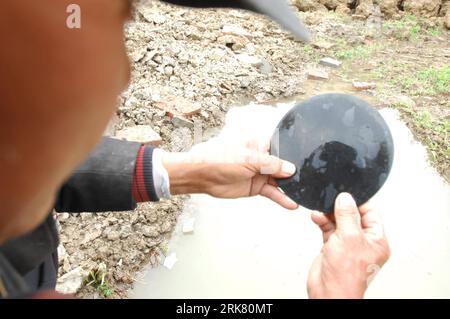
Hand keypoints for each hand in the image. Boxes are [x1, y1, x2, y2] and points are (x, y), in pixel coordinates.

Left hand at [161, 137, 297, 209]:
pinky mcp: (256, 186)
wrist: (203, 176)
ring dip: (291, 187)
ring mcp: (260, 172)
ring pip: (280, 180)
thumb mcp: (249, 159)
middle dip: (296, 172)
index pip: (283, 147)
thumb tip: (291, 169)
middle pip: (284, 165)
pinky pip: (272, 192)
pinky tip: (292, 204)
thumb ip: (272, 164)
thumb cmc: (220, 159)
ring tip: (305, 193)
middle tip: (312, 179)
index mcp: (261, 144)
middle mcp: (263, 158)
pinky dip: (281, 198)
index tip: (310, 158)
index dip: (295, 152)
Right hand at [307, 193, 389, 298]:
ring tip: (321, 208)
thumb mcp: (349, 237)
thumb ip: (347, 215)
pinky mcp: (332, 247)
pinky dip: (322, 221)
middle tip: (331, 199)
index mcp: (377, 240)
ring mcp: (347, 245)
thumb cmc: (346, 275)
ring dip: (328, 213)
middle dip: (341, 207)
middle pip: (353, 216)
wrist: (328, 292)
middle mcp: (363, 242)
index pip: (371, 213)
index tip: (347, 192)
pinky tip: (316, 216)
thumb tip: (346, 198)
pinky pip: (328, 229)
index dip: (359, 202)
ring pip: (339, 221)